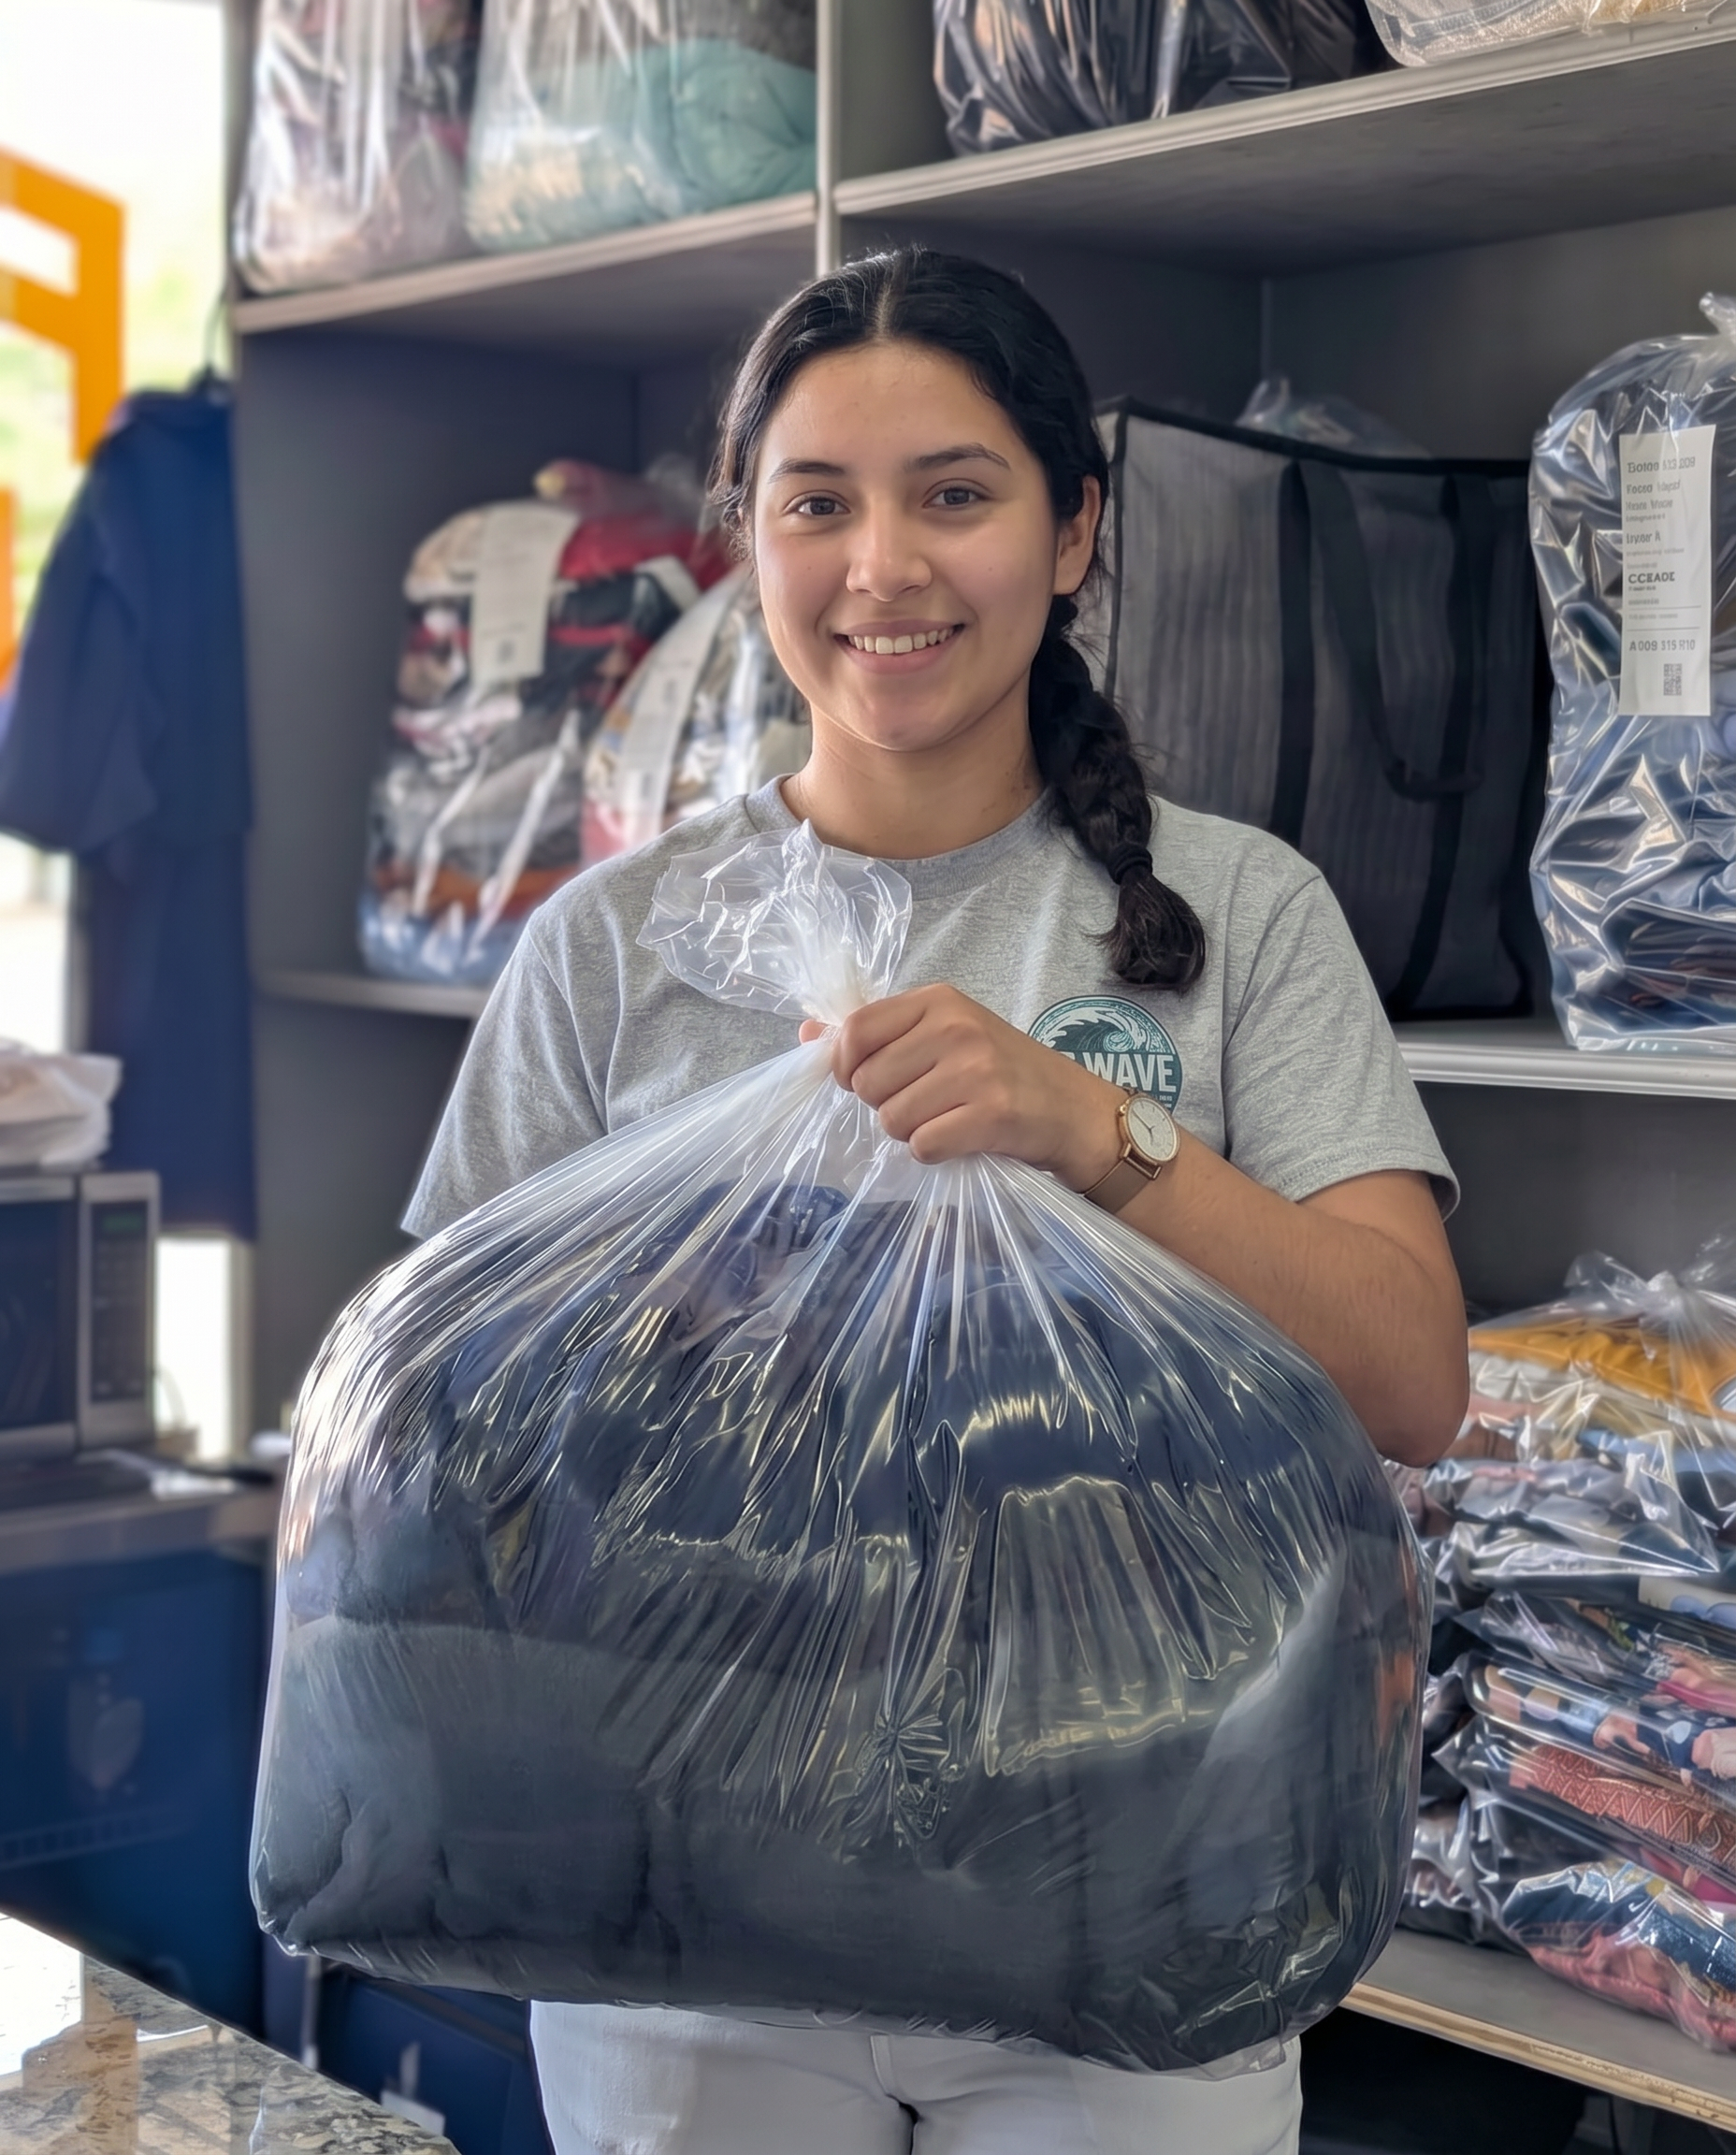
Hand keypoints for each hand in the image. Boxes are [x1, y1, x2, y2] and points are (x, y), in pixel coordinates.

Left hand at [799, 985, 1124, 1186]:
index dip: (845, 1065)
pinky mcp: (990, 1114)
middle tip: (924, 1103)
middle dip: (885, 1104)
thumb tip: (807, 1033)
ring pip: (892, 1118)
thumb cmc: (1002, 1070)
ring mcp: (975, 1071)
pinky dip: (933, 1152)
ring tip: (945, 1119)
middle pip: (868, 1082)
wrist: (1072, 1109)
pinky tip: (959, 1139)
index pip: (856, 1029)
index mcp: (938, 1001)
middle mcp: (955, 1028)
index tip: (863, 1080)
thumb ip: (879, 1032)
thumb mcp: (944, 1033)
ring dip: (909, 1131)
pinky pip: (922, 1146)